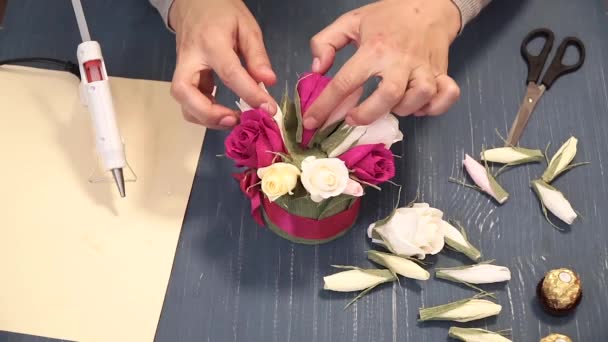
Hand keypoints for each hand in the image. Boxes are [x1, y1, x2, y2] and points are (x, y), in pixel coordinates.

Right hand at [169, 0, 276, 128]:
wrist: (193, 2)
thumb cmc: (222, 11)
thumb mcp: (247, 26)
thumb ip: (257, 55)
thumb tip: (269, 82)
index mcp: (211, 42)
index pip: (229, 72)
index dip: (250, 93)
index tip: (268, 108)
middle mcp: (190, 57)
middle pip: (184, 91)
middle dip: (208, 113)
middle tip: (235, 120)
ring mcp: (182, 68)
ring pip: (182, 101)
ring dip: (204, 118)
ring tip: (231, 120)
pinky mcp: (184, 77)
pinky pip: (188, 101)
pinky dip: (203, 113)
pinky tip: (223, 113)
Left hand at [304, 0, 461, 128]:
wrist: (428, 4)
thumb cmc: (386, 17)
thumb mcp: (349, 22)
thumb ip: (325, 42)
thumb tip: (318, 69)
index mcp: (374, 48)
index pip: (346, 82)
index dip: (325, 106)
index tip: (312, 122)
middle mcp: (401, 60)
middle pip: (388, 96)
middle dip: (367, 114)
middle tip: (353, 118)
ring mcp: (424, 68)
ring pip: (420, 98)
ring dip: (403, 109)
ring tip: (388, 106)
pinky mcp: (442, 73)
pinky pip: (446, 97)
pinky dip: (434, 108)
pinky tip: (419, 106)